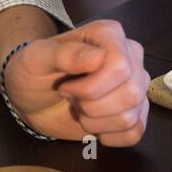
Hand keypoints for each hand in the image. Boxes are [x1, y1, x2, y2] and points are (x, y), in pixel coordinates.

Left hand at [4, 20, 148, 145]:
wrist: (34, 99)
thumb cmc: (34, 73)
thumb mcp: (36, 59)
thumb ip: (64, 54)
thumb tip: (98, 58)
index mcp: (110, 36)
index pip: (120, 66)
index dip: (90, 87)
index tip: (65, 86)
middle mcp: (131, 57)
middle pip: (130, 94)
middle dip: (91, 106)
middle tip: (71, 98)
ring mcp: (137, 85)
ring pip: (130, 116)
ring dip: (95, 122)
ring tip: (80, 109)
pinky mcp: (137, 112)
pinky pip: (134, 133)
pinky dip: (108, 136)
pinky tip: (94, 125)